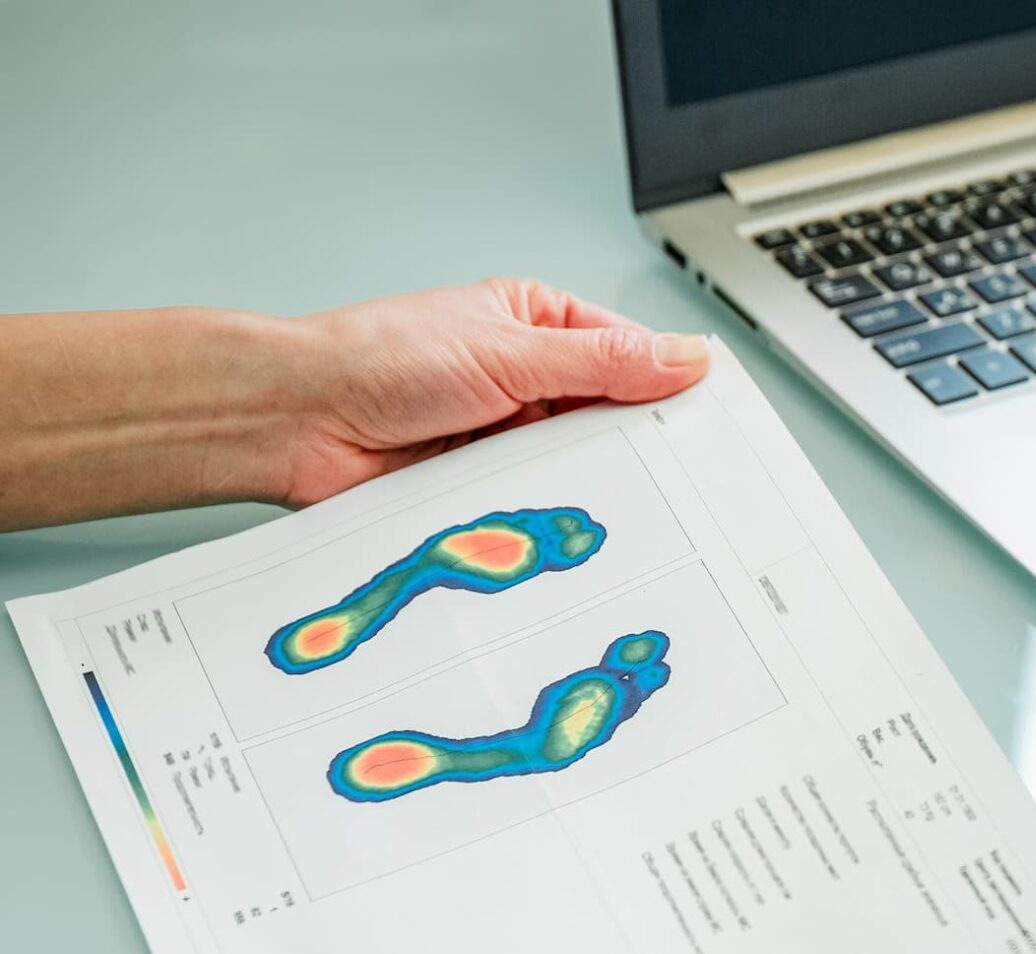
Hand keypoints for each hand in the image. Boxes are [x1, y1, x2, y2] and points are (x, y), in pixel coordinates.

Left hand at [276, 278, 710, 506]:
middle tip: (663, 463)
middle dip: (629, 439)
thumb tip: (683, 357)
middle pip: (611, 414)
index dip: (668, 384)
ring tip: (602, 487)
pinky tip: (561, 513)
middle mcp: (527, 378)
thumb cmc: (374, 359)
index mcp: (538, 323)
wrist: (297, 422)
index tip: (704, 415)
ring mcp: (510, 434)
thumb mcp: (508, 350)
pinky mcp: (489, 484)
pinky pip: (541, 499)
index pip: (630, 353)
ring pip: (580, 462)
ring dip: (585, 476)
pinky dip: (550, 507)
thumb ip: (602, 361)